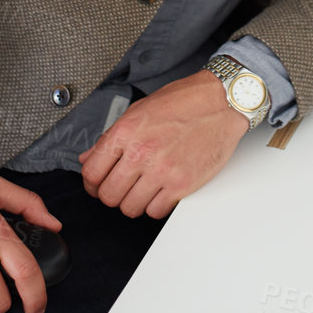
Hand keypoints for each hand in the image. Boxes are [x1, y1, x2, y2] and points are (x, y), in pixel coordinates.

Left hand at [77, 71, 247, 218]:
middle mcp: (141, 152)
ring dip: (134, 202)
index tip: (98, 184)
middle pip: (108, 196)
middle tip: (122, 187)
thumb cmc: (184, 101)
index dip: (92, 184)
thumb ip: (111, 136)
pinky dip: (156, 206)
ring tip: (143, 189)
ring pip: (130, 208)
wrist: (222, 102)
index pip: (91, 173)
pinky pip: (156, 211)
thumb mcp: (140, 110)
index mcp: (126, 132)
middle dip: (112, 194)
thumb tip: (90, 158)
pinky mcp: (182, 185)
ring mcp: (162, 171)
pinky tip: (161, 191)